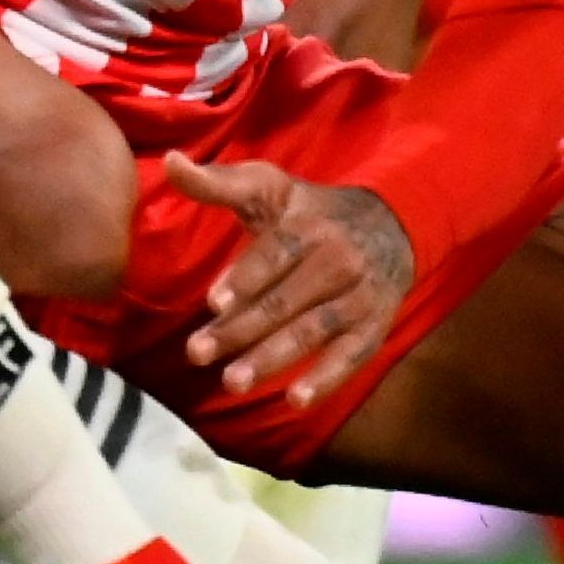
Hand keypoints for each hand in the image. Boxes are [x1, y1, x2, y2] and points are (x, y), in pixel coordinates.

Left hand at [166, 156, 414, 409]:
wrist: (391, 226)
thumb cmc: (310, 212)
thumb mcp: (268, 188)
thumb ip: (218, 183)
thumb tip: (171, 162)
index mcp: (309, 224)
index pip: (276, 253)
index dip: (247, 277)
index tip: (213, 301)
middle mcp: (338, 259)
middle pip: (285, 299)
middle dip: (240, 329)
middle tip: (197, 353)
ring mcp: (358, 296)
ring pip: (311, 330)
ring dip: (271, 359)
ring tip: (231, 381)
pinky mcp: (373, 327)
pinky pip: (350, 356)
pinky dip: (325, 380)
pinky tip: (295, 401)